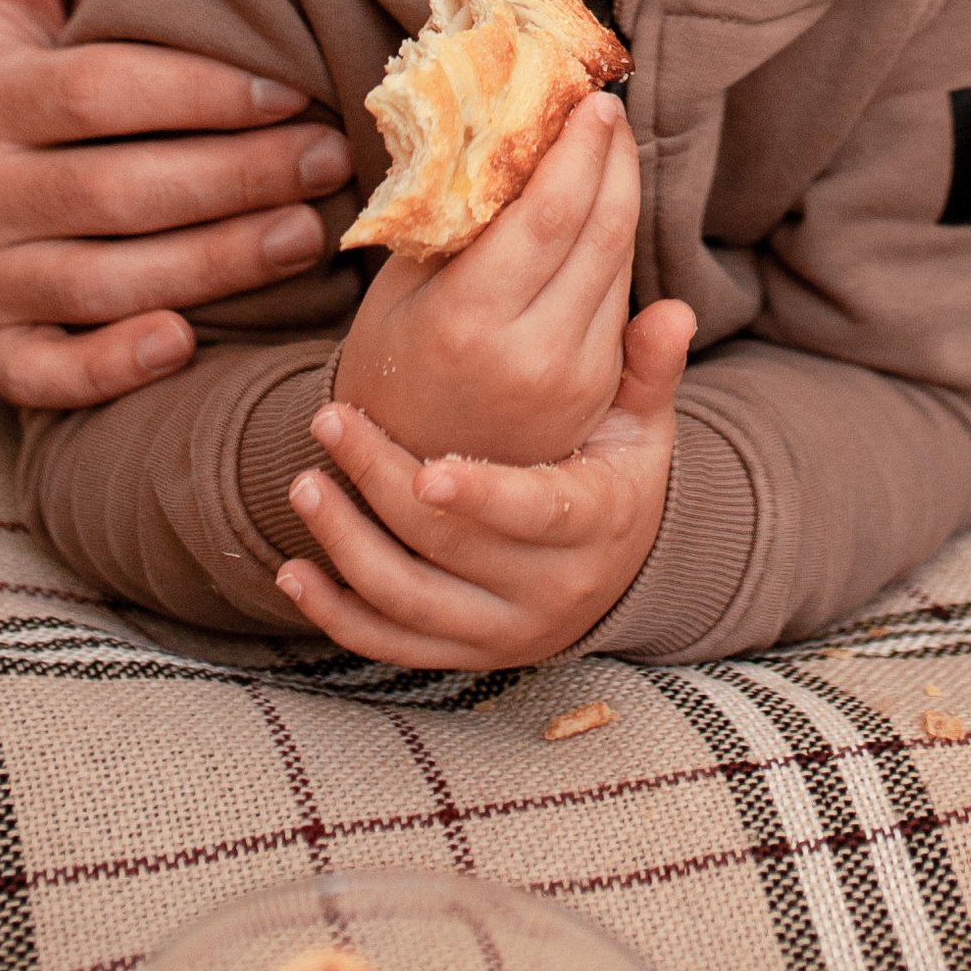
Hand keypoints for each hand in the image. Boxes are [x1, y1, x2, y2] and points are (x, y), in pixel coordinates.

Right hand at [0, 0, 352, 408]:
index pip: (101, 93)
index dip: (200, 93)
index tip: (289, 89)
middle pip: (119, 191)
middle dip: (236, 179)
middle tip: (329, 158)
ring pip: (104, 281)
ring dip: (214, 263)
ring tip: (308, 233)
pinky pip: (47, 373)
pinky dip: (113, 366)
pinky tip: (186, 340)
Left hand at [277, 300, 693, 667]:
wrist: (616, 569)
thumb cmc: (618, 473)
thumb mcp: (643, 424)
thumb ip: (649, 369)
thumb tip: (674, 313)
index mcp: (593, 526)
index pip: (535, 515)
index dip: (482, 497)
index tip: (428, 470)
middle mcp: (548, 593)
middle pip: (449, 550)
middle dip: (381, 486)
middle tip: (331, 419)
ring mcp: (501, 633)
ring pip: (410, 603)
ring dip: (347, 546)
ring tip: (304, 484)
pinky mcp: (463, 656)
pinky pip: (391, 647)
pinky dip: (338, 616)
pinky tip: (296, 572)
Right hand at [334, 91, 637, 466]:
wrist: (409, 474)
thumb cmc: (393, 362)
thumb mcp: (401, 285)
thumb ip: (451, 217)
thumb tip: (497, 128)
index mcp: (471, 319)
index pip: (553, 212)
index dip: (583, 148)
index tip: (593, 100)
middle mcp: (533, 353)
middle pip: (604, 230)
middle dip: (615, 159)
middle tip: (607, 110)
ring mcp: (573, 378)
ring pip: (619, 261)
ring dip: (622, 195)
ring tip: (605, 146)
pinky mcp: (597, 390)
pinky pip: (618, 298)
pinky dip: (613, 244)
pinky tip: (600, 207)